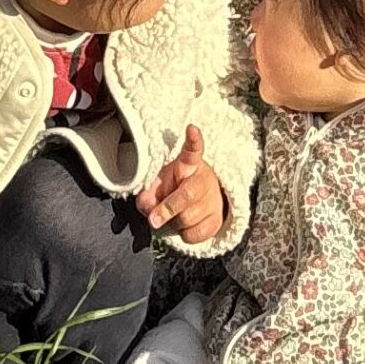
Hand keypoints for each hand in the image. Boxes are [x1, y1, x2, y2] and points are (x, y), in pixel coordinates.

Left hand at [136, 123, 224, 246]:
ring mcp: (213, 200)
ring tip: (173, 216)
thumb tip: (146, 206)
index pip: (192, 150)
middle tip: (153, 220)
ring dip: (173, 223)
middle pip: (187, 195)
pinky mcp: (217, 219)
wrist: (202, 201)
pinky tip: (185, 225)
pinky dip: (184, 235)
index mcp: (189, 165)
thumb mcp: (158, 186)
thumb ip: (147, 194)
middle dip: (168, 208)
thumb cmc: (174, 189)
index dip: (193, 140)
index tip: (192, 128)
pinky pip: (195, 234)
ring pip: (187, 219)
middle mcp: (203, 179)